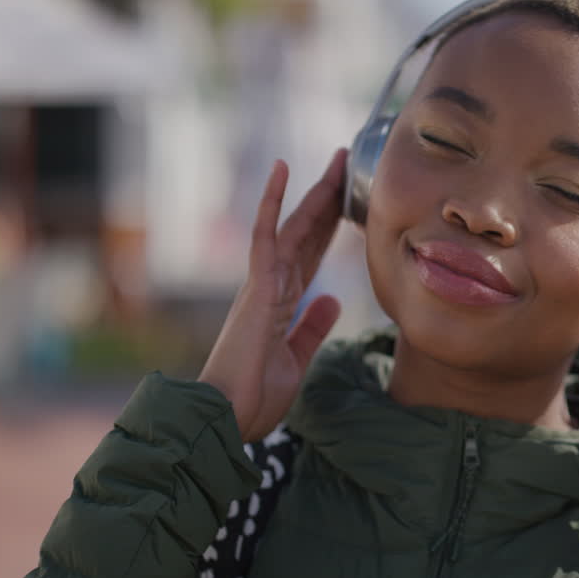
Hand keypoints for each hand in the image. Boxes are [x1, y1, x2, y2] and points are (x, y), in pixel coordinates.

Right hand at [198, 150, 347, 442]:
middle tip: (348, 162)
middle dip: (329, 199)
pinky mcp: (256, 286)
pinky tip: (283, 170)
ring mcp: (263, 283)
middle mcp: (272, 285)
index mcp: (282, 302)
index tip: (350, 199)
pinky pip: (266, 235)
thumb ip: (312, 327)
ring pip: (294, 226)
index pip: (312, 254)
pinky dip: (274, 202)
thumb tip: (332, 300)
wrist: (229, 417)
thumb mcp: (297, 359)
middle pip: (307, 232)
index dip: (330, 225)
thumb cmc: (254, 396)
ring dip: (315, 192)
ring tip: (336, 160)